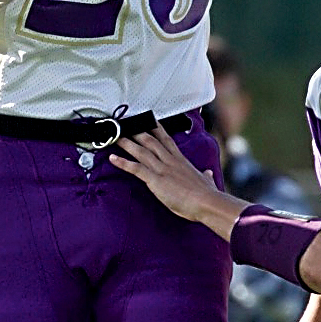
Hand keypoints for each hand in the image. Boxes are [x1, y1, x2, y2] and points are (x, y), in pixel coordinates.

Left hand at [110, 127, 225, 224]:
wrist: (207, 202)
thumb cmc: (206, 194)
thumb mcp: (206, 181)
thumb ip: (205, 176)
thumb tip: (208, 174)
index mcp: (180, 160)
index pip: (166, 139)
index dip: (156, 128)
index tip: (148, 119)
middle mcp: (170, 160)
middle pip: (150, 141)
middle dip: (136, 132)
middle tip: (125, 125)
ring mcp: (162, 169)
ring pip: (141, 151)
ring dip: (126, 143)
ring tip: (114, 136)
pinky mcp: (156, 179)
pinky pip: (136, 168)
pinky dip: (123, 162)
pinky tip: (112, 158)